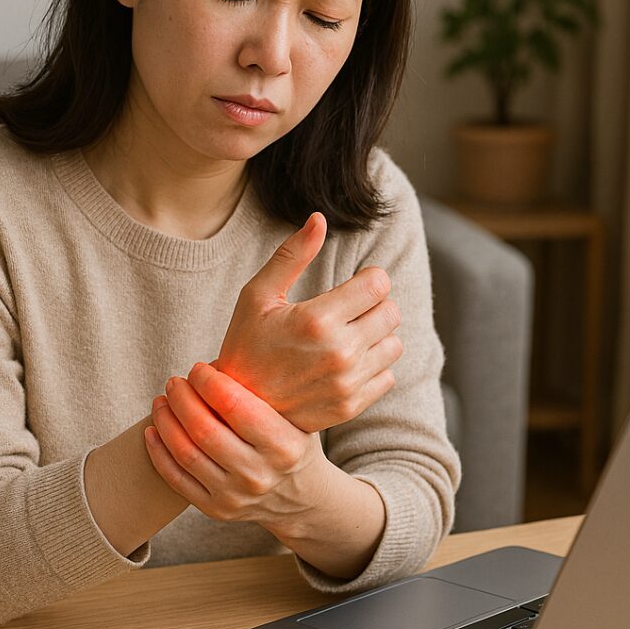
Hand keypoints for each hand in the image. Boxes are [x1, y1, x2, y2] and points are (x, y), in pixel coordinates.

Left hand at [143, 362, 330, 530]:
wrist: (302, 498)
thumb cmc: (291, 442)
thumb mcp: (292, 416)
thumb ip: (258, 392)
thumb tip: (211, 363)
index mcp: (283, 445)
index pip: (234, 406)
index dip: (208, 382)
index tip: (198, 368)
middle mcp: (259, 474)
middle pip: (204, 430)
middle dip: (181, 398)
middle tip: (174, 382)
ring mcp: (236, 496)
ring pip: (186, 453)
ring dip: (165, 421)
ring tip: (161, 401)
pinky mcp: (216, 509)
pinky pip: (176, 480)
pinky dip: (158, 452)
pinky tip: (151, 430)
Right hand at [217, 213, 402, 431]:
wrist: (235, 409)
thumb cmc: (245, 346)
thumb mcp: (257, 296)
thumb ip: (292, 255)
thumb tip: (319, 219)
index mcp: (317, 319)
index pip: (378, 284)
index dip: (369, 279)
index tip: (354, 285)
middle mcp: (339, 352)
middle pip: (391, 312)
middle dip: (373, 305)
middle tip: (348, 310)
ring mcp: (347, 383)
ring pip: (394, 344)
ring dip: (376, 336)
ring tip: (348, 336)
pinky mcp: (351, 406)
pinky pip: (388, 376)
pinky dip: (373, 366)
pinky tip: (346, 363)